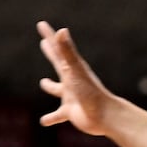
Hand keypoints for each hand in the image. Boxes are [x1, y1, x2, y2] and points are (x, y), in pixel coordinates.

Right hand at [37, 20, 115, 134]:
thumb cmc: (90, 92)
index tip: (41, 24)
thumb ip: (67, 52)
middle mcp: (71, 80)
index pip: (57, 48)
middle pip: (58, 63)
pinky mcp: (70, 112)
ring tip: (43, 82)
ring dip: (50, 86)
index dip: (49, 36)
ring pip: (57, 89)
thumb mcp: (75, 70)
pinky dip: (50, 118)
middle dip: (51, 52)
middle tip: (44, 43)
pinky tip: (43, 121)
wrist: (105, 116)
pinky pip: (57, 115)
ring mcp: (71, 96)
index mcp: (71, 69)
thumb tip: (62, 31)